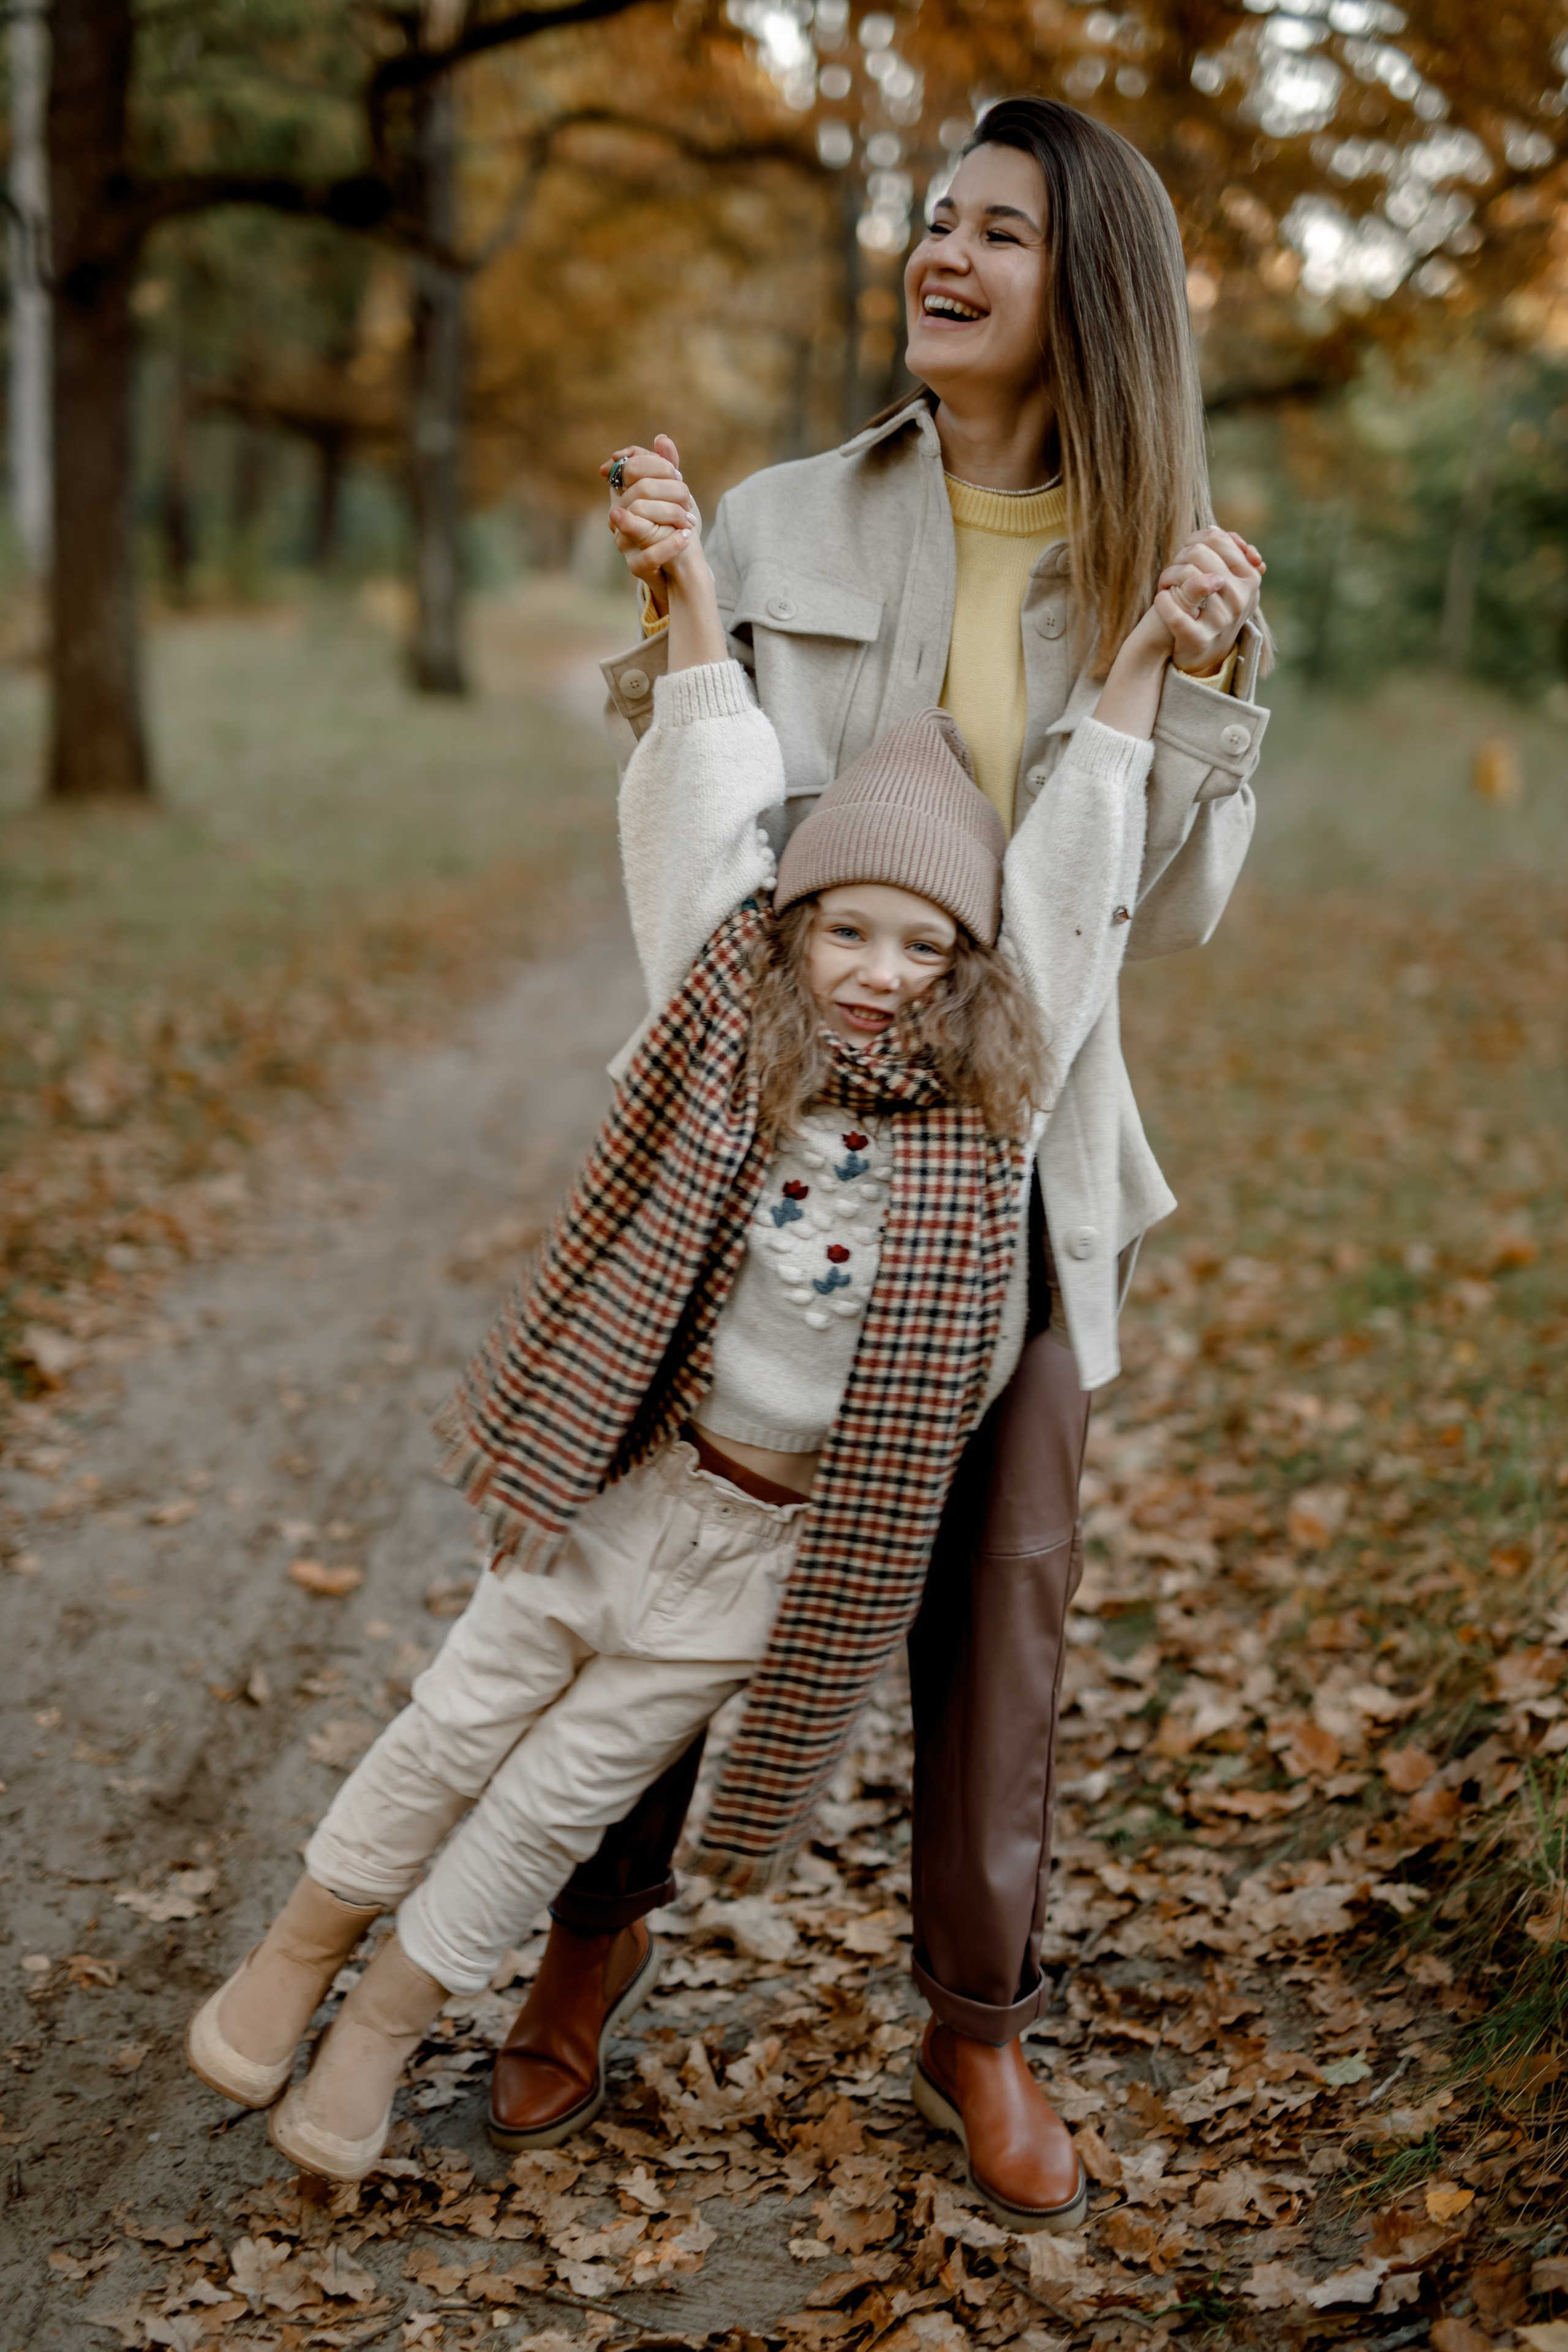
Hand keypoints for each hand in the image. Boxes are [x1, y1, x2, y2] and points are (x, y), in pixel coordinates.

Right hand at [602, 435, 701, 613]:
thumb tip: (661, 439)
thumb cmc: (673, 527)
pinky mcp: (636, 565)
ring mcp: (623, 541)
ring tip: (690, 519)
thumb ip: (667, 466)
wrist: (681, 568)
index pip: (631, 465)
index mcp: (624, 494)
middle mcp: (618, 515)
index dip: (658, 465)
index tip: (677, 475)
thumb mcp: (673, 495)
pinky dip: (670, 544)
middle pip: (641, 488)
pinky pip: (649, 554)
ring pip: (641, 514)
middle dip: (672, 490)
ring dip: (673, 513)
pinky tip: (686, 537)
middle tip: (687, 498)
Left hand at [1158, 526, 1264, 674]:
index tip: (1187, 554)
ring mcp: (1222, 620)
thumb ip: (1226, 552)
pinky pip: (1176, 613)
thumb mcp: (1228, 578)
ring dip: (1168, 577)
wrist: (1203, 653)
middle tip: (1174, 571)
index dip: (1195, 541)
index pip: (1218, 539)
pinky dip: (1163, 601)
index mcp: (1250, 578)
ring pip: (1187, 576)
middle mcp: (1241, 598)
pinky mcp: (1198, 639)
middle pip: (1200, 553)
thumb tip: (1215, 530)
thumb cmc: (1211, 607)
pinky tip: (1162, 598)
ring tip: (1166, 586)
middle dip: (1181, 557)